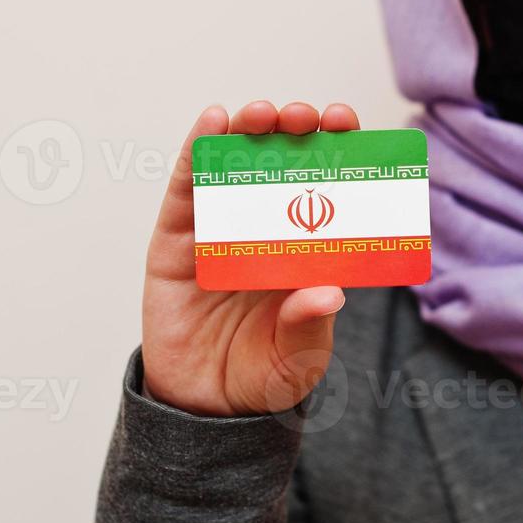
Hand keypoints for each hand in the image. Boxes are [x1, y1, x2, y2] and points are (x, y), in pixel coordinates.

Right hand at [141, 100, 358, 415]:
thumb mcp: (298, 359)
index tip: (345, 124)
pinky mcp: (176, 240)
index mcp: (304, 247)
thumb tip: (328, 295)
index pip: (324, 186)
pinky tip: (212, 124)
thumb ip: (309, 327)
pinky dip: (196, 152)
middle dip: (294, 131)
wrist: (204, 408)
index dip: (335, 150)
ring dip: (247, 131)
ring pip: (233, 166)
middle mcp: (263, 228)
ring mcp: (217, 229)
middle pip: (279, 163)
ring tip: (262, 114)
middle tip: (305, 117)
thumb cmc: (263, 376)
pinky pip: (186, 189)